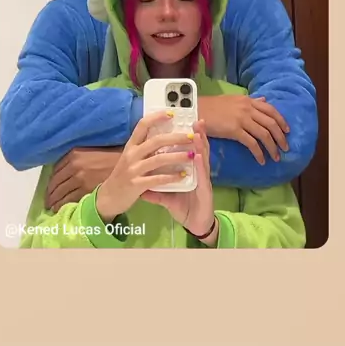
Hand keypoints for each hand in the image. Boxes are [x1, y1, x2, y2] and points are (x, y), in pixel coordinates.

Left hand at [45, 147, 122, 211]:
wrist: (128, 166)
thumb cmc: (110, 158)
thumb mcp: (89, 154)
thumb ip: (76, 161)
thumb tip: (63, 174)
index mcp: (74, 155)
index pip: (55, 172)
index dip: (51, 183)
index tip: (49, 190)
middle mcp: (74, 165)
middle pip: (55, 183)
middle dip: (50, 194)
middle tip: (48, 202)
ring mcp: (80, 178)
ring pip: (61, 192)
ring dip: (54, 201)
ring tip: (52, 207)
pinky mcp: (86, 189)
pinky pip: (69, 199)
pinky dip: (62, 205)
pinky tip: (60, 209)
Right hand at [95, 111, 195, 222]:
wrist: (109, 197)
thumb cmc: (124, 175)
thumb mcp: (130, 157)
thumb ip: (144, 147)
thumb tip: (163, 135)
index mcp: (131, 145)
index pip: (142, 125)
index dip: (157, 117)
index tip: (172, 113)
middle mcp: (131, 154)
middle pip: (156, 141)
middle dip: (175, 138)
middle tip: (191, 136)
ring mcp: (133, 169)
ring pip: (159, 159)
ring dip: (177, 156)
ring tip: (191, 154)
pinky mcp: (136, 185)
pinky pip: (157, 179)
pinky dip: (172, 176)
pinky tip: (183, 175)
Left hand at [141, 120, 218, 246]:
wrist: (195, 226)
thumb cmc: (184, 207)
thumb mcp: (166, 197)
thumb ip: (155, 189)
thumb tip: (139, 184)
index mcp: (189, 170)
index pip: (188, 149)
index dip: (186, 135)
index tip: (182, 122)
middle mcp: (197, 171)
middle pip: (198, 149)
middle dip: (198, 134)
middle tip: (195, 119)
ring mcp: (203, 180)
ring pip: (202, 159)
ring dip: (200, 144)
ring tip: (197, 132)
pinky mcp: (205, 190)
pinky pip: (202, 176)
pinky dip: (199, 165)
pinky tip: (197, 156)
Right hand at [198, 94, 289, 164]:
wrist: (198, 110)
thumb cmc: (213, 106)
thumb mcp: (234, 99)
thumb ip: (250, 101)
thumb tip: (264, 100)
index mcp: (248, 100)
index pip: (271, 109)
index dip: (281, 121)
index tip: (287, 131)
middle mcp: (248, 108)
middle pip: (271, 123)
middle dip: (281, 137)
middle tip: (286, 147)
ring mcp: (242, 119)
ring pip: (264, 134)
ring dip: (273, 147)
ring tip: (276, 157)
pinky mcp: (234, 130)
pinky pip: (252, 143)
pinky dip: (259, 153)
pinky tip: (262, 160)